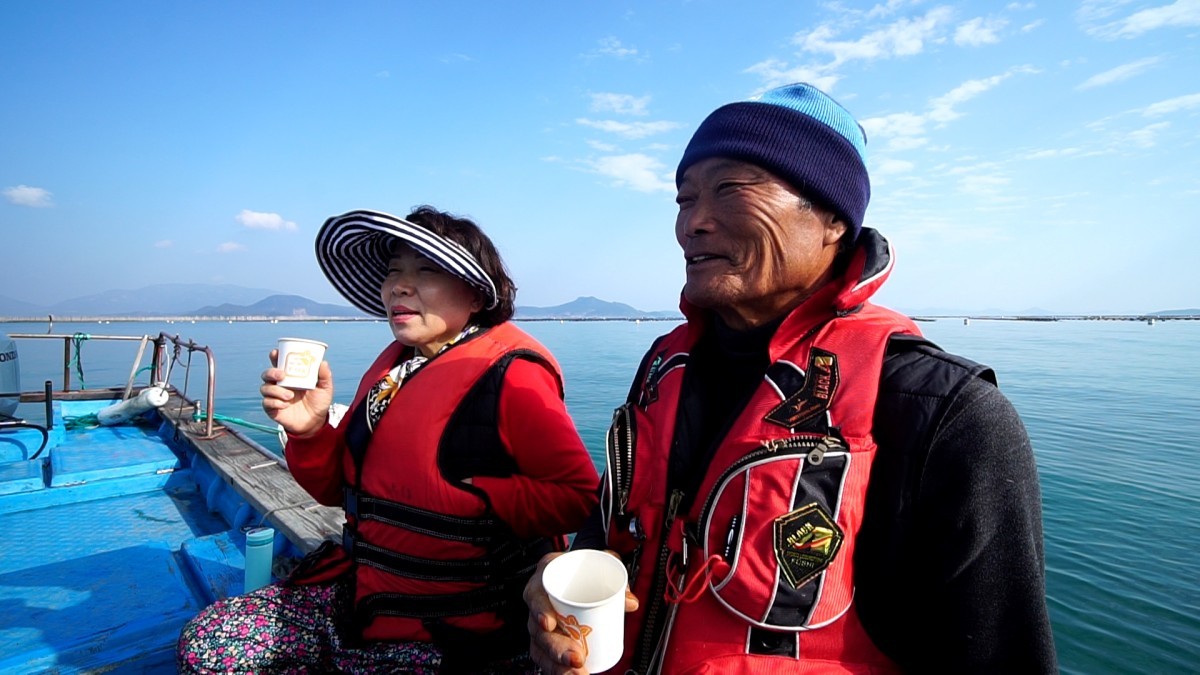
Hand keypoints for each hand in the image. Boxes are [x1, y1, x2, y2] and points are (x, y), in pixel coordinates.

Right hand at [260, 348, 333, 437]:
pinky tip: (285, 405)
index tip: (275, 353)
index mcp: (290, 376)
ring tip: (290, 396)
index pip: (278, 363)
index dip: (274, 357)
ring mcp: (275, 396)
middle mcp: (280, 385)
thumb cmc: (319, 402)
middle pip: (266, 374)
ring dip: (276, 390)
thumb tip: (323, 362)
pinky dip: (275, 403)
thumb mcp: (325, 388)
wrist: (315, 422)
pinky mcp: (272, 409)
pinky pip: (266, 403)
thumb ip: (324, 376)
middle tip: (282, 375)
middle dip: (271, 372)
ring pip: (265, 388)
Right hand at [525, 550, 638, 673]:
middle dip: (556, 649)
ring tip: (579, 673)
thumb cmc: (582, 568)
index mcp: (545, 579)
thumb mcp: (600, 565)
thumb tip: (630, 603)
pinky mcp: (546, 640)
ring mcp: (539, 624)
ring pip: (541, 648)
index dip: (539, 610)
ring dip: (557, 665)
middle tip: (576, 658)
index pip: (535, 594)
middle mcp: (538, 603)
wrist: (575, 572)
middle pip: (538, 630)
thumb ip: (616, 580)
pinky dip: (557, 669)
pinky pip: (546, 658)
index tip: (548, 623)